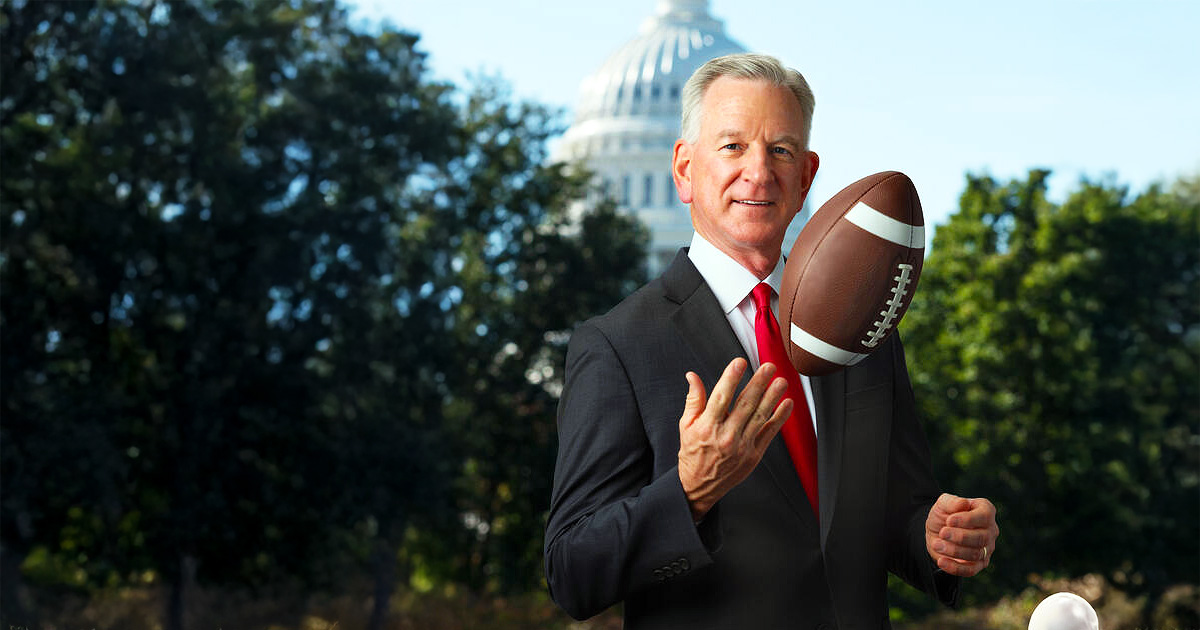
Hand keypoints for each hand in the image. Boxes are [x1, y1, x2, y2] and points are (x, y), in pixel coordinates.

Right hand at [678, 358, 791, 520]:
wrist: (699, 486)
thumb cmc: (693, 453)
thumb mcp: (685, 426)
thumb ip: (693, 400)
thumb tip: (692, 376)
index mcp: (707, 427)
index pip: (721, 397)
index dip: (731, 378)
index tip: (739, 363)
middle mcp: (726, 436)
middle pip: (745, 405)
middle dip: (758, 383)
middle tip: (768, 367)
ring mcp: (742, 446)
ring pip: (760, 416)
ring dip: (773, 397)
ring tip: (781, 381)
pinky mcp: (754, 455)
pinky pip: (769, 433)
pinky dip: (779, 418)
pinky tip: (786, 404)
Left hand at [925, 493, 998, 576]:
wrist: (937, 532)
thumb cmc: (944, 515)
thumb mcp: (943, 504)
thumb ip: (951, 502)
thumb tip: (963, 503)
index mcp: (986, 510)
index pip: (984, 516)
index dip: (967, 520)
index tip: (949, 521)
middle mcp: (991, 530)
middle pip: (981, 537)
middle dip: (960, 537)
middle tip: (942, 533)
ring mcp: (987, 548)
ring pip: (976, 554)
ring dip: (954, 550)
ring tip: (936, 544)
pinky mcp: (979, 564)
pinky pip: (971, 570)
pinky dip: (955, 568)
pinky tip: (941, 561)